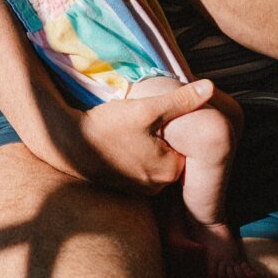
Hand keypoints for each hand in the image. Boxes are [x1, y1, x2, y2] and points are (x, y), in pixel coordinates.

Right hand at [69, 78, 214, 193]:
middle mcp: (158, 187)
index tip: (158, 116)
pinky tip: (121, 140)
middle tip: (143, 120)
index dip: (175, 127)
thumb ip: (180, 101)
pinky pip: (140, 167)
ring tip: (131, 130)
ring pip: (155, 159)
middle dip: (162, 136)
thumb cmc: (107, 128)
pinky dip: (135, 154)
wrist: (67, 145)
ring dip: (148, 145)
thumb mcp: (146, 109)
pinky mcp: (124, 187)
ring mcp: (140, 190)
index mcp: (170, 170)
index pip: (187, 145)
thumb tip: (211, 87)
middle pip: (172, 153)